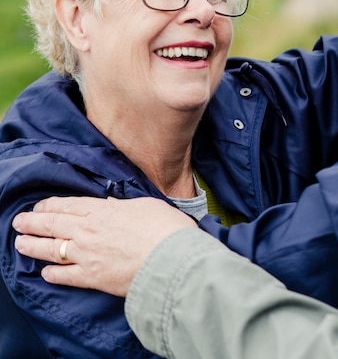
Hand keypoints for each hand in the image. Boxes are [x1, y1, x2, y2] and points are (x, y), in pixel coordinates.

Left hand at [12, 196, 196, 296]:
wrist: (171, 259)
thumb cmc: (166, 229)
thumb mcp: (147, 205)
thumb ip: (125, 206)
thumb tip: (113, 205)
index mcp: (103, 210)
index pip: (69, 205)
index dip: (51, 205)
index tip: (40, 206)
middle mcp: (89, 231)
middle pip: (53, 224)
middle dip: (33, 223)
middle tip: (19, 222)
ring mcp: (87, 255)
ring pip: (51, 249)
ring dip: (33, 246)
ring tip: (20, 244)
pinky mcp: (92, 278)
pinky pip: (64, 276)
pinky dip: (52, 274)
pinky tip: (45, 273)